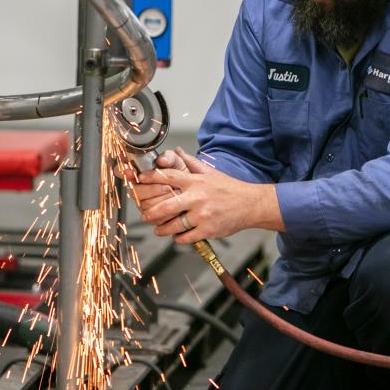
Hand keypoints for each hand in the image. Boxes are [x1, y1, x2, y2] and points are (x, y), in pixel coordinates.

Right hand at [126, 150, 186, 212]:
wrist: (196, 194)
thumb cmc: (184, 177)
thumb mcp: (178, 163)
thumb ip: (169, 157)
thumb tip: (161, 159)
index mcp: (142, 174)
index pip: (124, 172)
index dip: (125, 172)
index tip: (131, 171)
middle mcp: (140, 189)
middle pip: (135, 191)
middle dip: (152, 189)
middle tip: (167, 186)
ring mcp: (145, 204)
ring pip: (144, 204)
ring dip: (161, 199)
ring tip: (175, 194)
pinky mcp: (152, 218)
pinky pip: (153, 217)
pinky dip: (166, 212)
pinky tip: (176, 206)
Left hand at [135, 149, 283, 244]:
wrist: (250, 204)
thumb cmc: (229, 188)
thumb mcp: (210, 172)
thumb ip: (191, 163)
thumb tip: (177, 151)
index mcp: (195, 181)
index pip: (168, 177)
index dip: (151, 178)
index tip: (140, 180)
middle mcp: (197, 197)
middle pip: (166, 206)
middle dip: (151, 213)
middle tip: (144, 215)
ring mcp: (202, 215)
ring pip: (174, 225)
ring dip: (163, 229)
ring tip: (158, 230)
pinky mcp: (208, 230)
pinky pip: (186, 237)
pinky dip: (179, 238)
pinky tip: (177, 236)